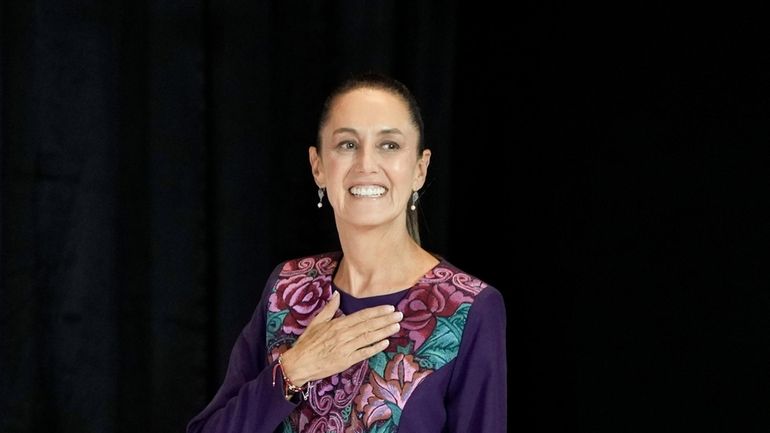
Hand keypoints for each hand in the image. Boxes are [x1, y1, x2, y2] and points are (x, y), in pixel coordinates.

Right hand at [279, 291, 402, 386]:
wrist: (299, 363)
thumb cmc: (307, 343)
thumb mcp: (316, 322)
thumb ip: (329, 308)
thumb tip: (336, 294)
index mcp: (337, 324)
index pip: (361, 316)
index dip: (377, 311)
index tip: (389, 307)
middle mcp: (344, 335)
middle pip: (368, 325)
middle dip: (385, 319)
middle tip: (399, 315)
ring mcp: (346, 348)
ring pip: (368, 337)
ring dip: (384, 331)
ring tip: (396, 326)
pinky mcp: (346, 361)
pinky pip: (364, 353)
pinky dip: (375, 347)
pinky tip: (385, 343)